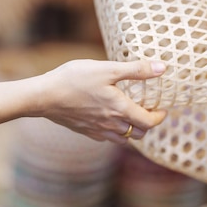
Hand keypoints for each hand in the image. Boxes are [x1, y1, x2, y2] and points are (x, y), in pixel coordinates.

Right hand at [38, 60, 167, 143]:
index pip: (149, 122)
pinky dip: (115, 132)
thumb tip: (162, 68)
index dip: (159, 117)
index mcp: (120, 109)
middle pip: (138, 133)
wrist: (43, 96)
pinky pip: (107, 138)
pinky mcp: (85, 131)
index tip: (163, 109)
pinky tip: (109, 118)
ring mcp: (97, 130)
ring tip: (130, 114)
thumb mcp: (107, 69)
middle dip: (147, 124)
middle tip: (148, 109)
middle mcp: (111, 124)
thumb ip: (136, 70)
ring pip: (123, 139)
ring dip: (132, 130)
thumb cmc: (74, 79)